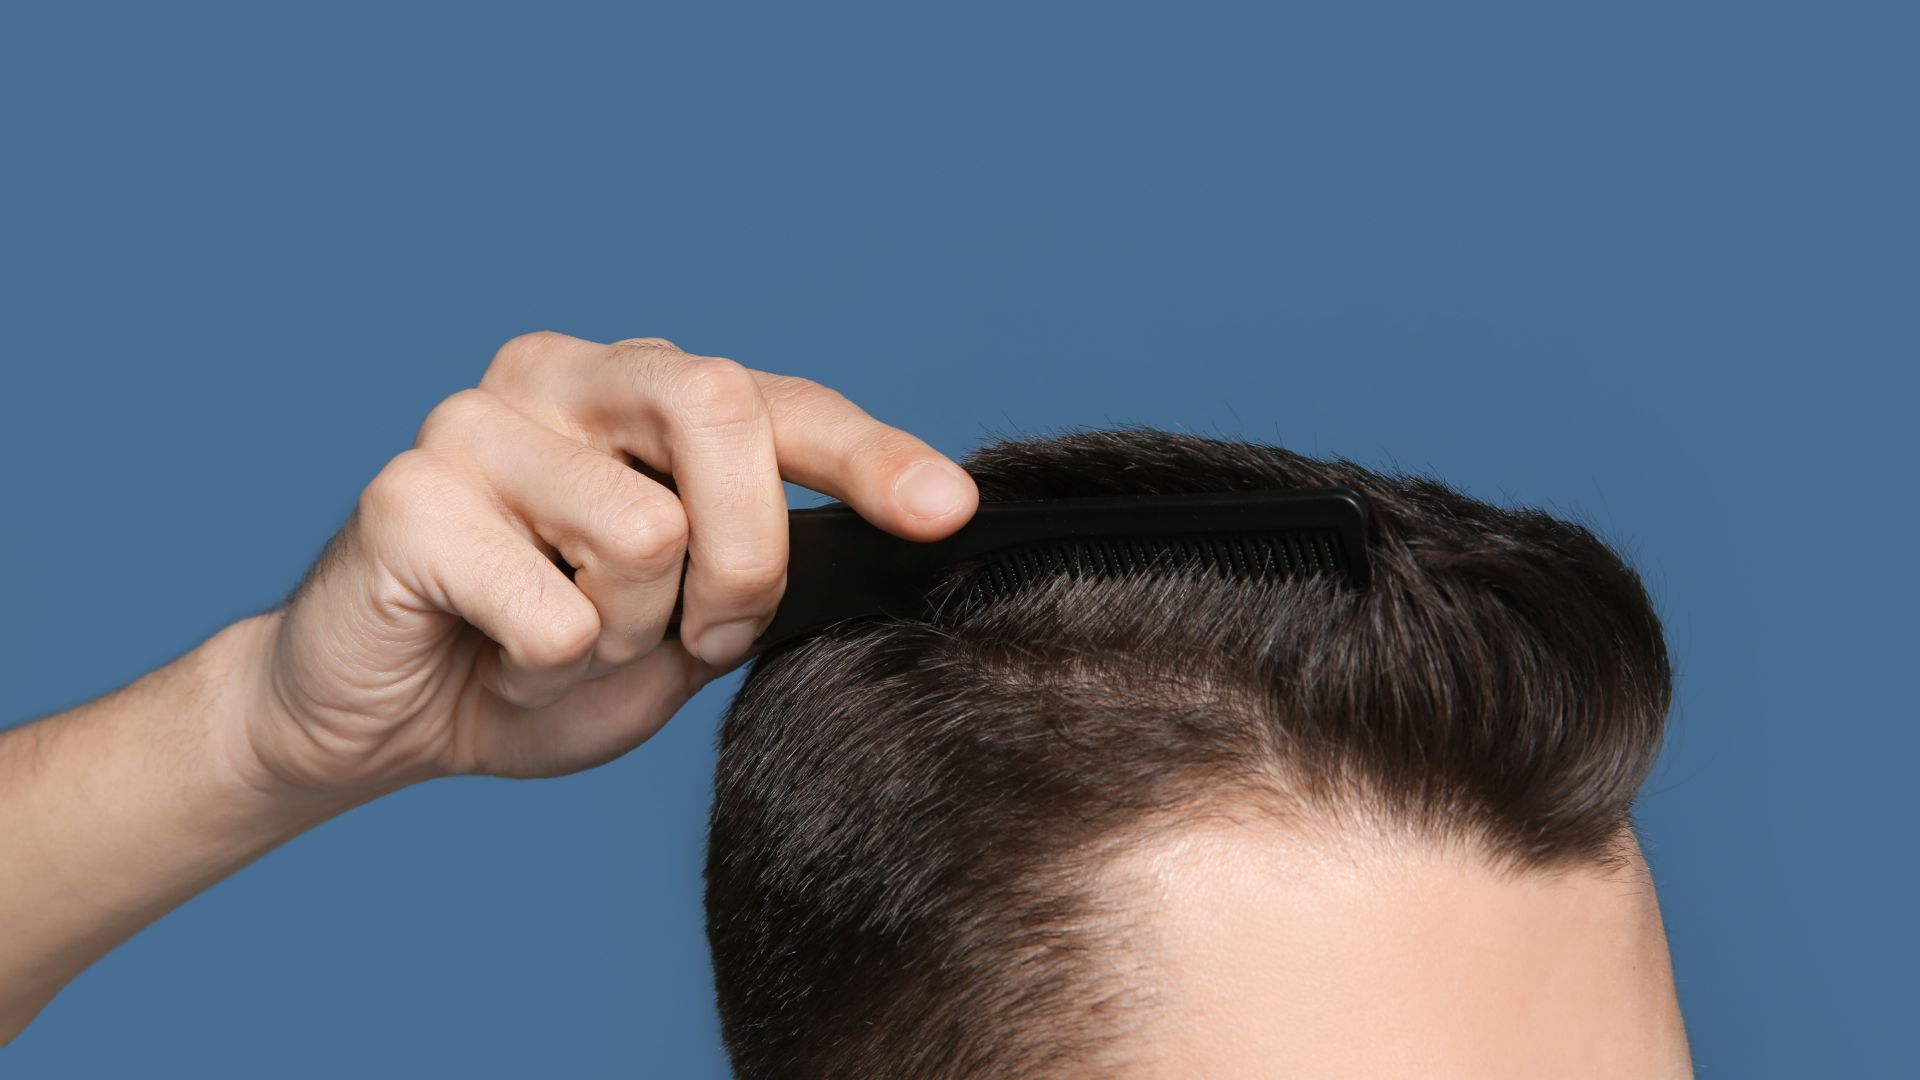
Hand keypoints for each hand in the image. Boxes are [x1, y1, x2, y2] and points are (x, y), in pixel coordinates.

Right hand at [244, 332, 978, 793]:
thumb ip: (758, 568)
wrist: (386, 716)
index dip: (870, 455)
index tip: (947, 510)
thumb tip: (897, 536)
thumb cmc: (546, 659)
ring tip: (562, 640)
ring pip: (645, 531)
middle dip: (748, 557)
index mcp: (636, 390)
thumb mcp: (684, 619)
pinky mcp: (403, 494)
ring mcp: (474, 423)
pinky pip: (554, 611)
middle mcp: (560, 376)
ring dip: (628, 634)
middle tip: (703, 633)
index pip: (779, 402)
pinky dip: (545, 670)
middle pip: (720, 410)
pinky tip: (493, 652)